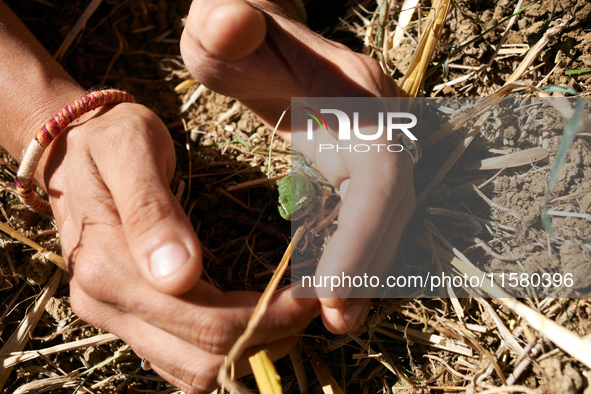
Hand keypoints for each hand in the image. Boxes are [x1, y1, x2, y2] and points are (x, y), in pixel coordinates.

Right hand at [44, 103, 317, 392]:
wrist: (73, 153)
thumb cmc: (110, 140)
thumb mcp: (130, 149)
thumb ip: (151, 209)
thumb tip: (179, 275)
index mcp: (108, 266)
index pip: (203, 321)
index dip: (264, 317)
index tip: (308, 295)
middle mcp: (106, 305)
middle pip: (201, 359)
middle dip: (265, 338)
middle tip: (308, 305)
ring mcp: (115, 318)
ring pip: (191, 371)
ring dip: (247, 352)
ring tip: (287, 315)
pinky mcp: (128, 319)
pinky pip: (179, 360)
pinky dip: (224, 352)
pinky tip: (253, 320)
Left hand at [181, 0, 414, 333]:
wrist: (249, 31)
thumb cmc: (231, 31)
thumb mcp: (219, 26)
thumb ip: (224, 22)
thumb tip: (231, 25)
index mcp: (352, 91)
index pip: (380, 171)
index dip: (364, 233)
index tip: (330, 288)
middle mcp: (376, 119)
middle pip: (394, 204)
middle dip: (369, 264)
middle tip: (336, 321)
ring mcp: (372, 142)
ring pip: (387, 217)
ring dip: (366, 270)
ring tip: (335, 319)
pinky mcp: (356, 163)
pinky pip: (367, 217)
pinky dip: (353, 255)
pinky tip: (330, 290)